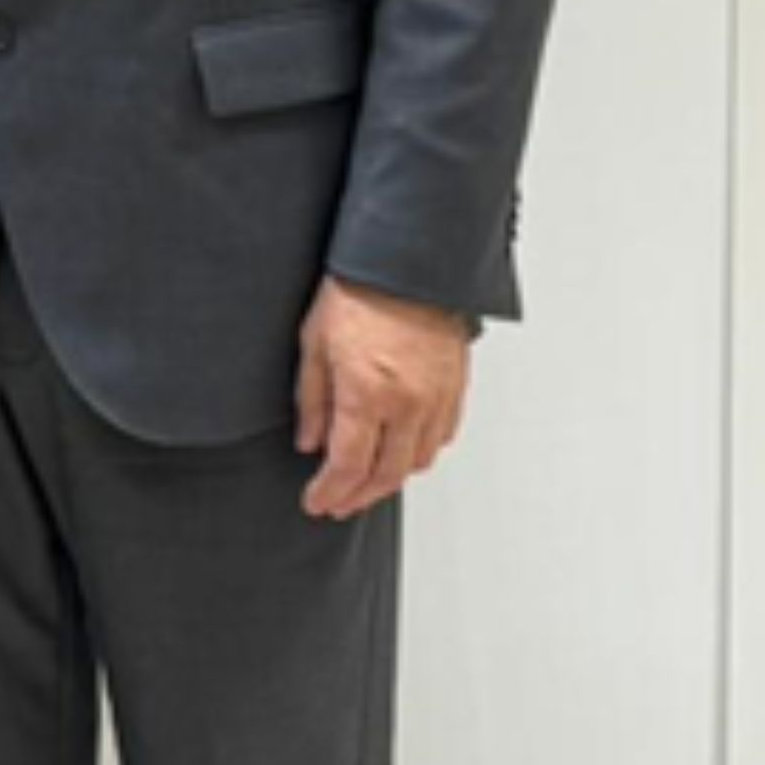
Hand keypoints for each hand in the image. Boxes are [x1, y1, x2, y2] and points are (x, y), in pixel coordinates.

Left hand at [294, 275, 472, 519]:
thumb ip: (312, 401)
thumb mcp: (313, 345)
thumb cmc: (357, 292)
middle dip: (358, 496)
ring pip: (417, 461)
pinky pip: (442, 436)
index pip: (348, 466)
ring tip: (366, 482)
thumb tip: (310, 443)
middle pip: (385, 475)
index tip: (316, 502)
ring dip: (390, 479)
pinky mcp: (455, 386)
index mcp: (367, 394)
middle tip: (338, 503)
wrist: (406, 262)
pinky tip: (402, 453)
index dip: (330, 492)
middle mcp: (407, 403)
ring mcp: (436, 397)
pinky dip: (420, 452)